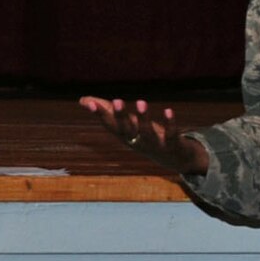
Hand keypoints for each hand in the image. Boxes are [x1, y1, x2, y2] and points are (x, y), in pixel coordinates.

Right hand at [79, 96, 208, 174]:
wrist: (177, 160)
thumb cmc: (147, 138)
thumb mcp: (127, 125)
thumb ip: (107, 112)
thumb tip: (83, 100)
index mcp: (126, 136)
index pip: (111, 125)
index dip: (101, 115)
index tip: (89, 103)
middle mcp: (138, 142)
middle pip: (127, 130)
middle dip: (121, 116)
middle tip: (116, 101)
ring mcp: (155, 145)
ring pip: (147, 133)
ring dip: (144, 118)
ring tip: (141, 101)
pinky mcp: (173, 145)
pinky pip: (171, 135)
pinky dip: (170, 124)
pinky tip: (169, 110)